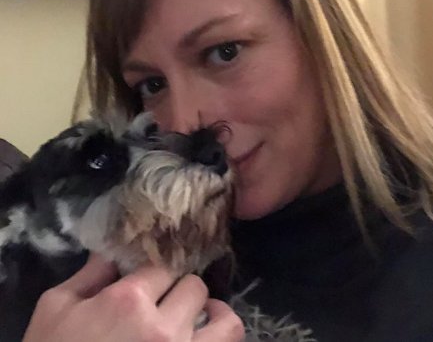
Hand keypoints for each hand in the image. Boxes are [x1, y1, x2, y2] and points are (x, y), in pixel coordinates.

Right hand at [23, 254, 243, 340]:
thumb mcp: (55, 310)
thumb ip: (88, 274)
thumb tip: (113, 251)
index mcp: (127, 301)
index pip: (162, 267)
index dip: (155, 274)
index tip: (150, 282)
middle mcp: (163, 327)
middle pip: (194, 287)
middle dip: (179, 291)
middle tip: (164, 303)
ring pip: (224, 320)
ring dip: (212, 313)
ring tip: (199, 316)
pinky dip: (222, 335)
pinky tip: (206, 334)